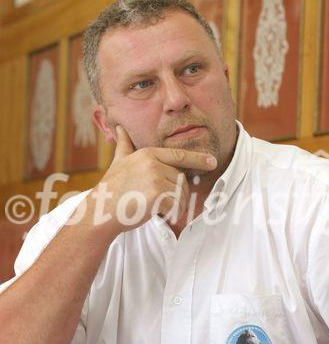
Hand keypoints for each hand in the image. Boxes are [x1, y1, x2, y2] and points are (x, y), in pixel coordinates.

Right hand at [91, 125, 216, 232]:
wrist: (101, 210)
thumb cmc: (112, 189)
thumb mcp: (118, 162)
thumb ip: (125, 145)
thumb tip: (119, 128)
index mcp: (148, 154)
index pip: (179, 155)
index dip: (198, 159)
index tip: (213, 161)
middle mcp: (153, 163)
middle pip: (181, 180)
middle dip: (179, 195)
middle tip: (166, 205)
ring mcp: (155, 179)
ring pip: (181, 194)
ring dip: (176, 206)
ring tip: (161, 210)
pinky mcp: (157, 195)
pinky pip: (176, 206)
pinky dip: (171, 214)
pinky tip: (159, 214)